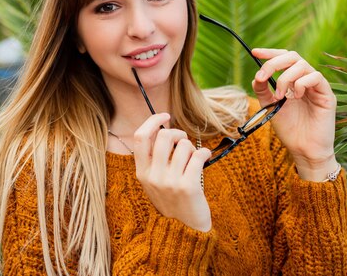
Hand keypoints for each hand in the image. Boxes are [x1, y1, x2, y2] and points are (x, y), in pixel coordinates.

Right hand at [133, 113, 211, 231]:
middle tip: (184, 142)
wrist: (184, 230)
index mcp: (142, 172)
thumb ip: (154, 158)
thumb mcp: (154, 181)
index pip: (140, 137)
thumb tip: (163, 128)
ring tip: (194, 159)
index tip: (165, 116)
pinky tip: (205, 158)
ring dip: (192, 148)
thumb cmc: (173, 199)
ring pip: (184, 145)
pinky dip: (205, 153)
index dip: (153, 121)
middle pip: (165, 136)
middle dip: (179, 133)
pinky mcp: (188, 186)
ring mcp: (170, 182)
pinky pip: (198, 155)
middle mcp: (153, 176)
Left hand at [251, 49, 337, 180]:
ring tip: (281, 95)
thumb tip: (257, 76)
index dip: (270, 53)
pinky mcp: (327, 95)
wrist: (303, 149)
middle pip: (293, 56)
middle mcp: (305, 80)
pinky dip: (301, 83)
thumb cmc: (289, 129)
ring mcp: (317, 87)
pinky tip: (296, 96)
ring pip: (302, 65)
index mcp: (292, 81)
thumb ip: (263, 91)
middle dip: (274, 62)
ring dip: (286, 77)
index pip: (284, 59)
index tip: (254, 52)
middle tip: (263, 76)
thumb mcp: (270, 106)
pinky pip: (316, 77)